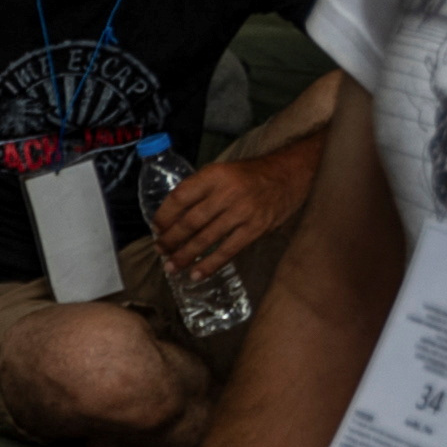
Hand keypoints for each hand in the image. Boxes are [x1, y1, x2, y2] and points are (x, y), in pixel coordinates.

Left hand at [147, 140, 313, 280]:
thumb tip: (172, 216)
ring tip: (172, 266)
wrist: (289, 174)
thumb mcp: (222, 172)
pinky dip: (210, 265)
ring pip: (206, 238)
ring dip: (185, 255)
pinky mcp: (256, 229)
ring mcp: (242, 212)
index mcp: (214, 175)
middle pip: (190, 221)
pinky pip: (228, 251)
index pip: (180, 197)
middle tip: (160, 250)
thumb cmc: (250, 175)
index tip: (156, 227)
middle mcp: (227, 193)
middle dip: (171, 239)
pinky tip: (196, 274)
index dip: (164, 215)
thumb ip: (200, 189)